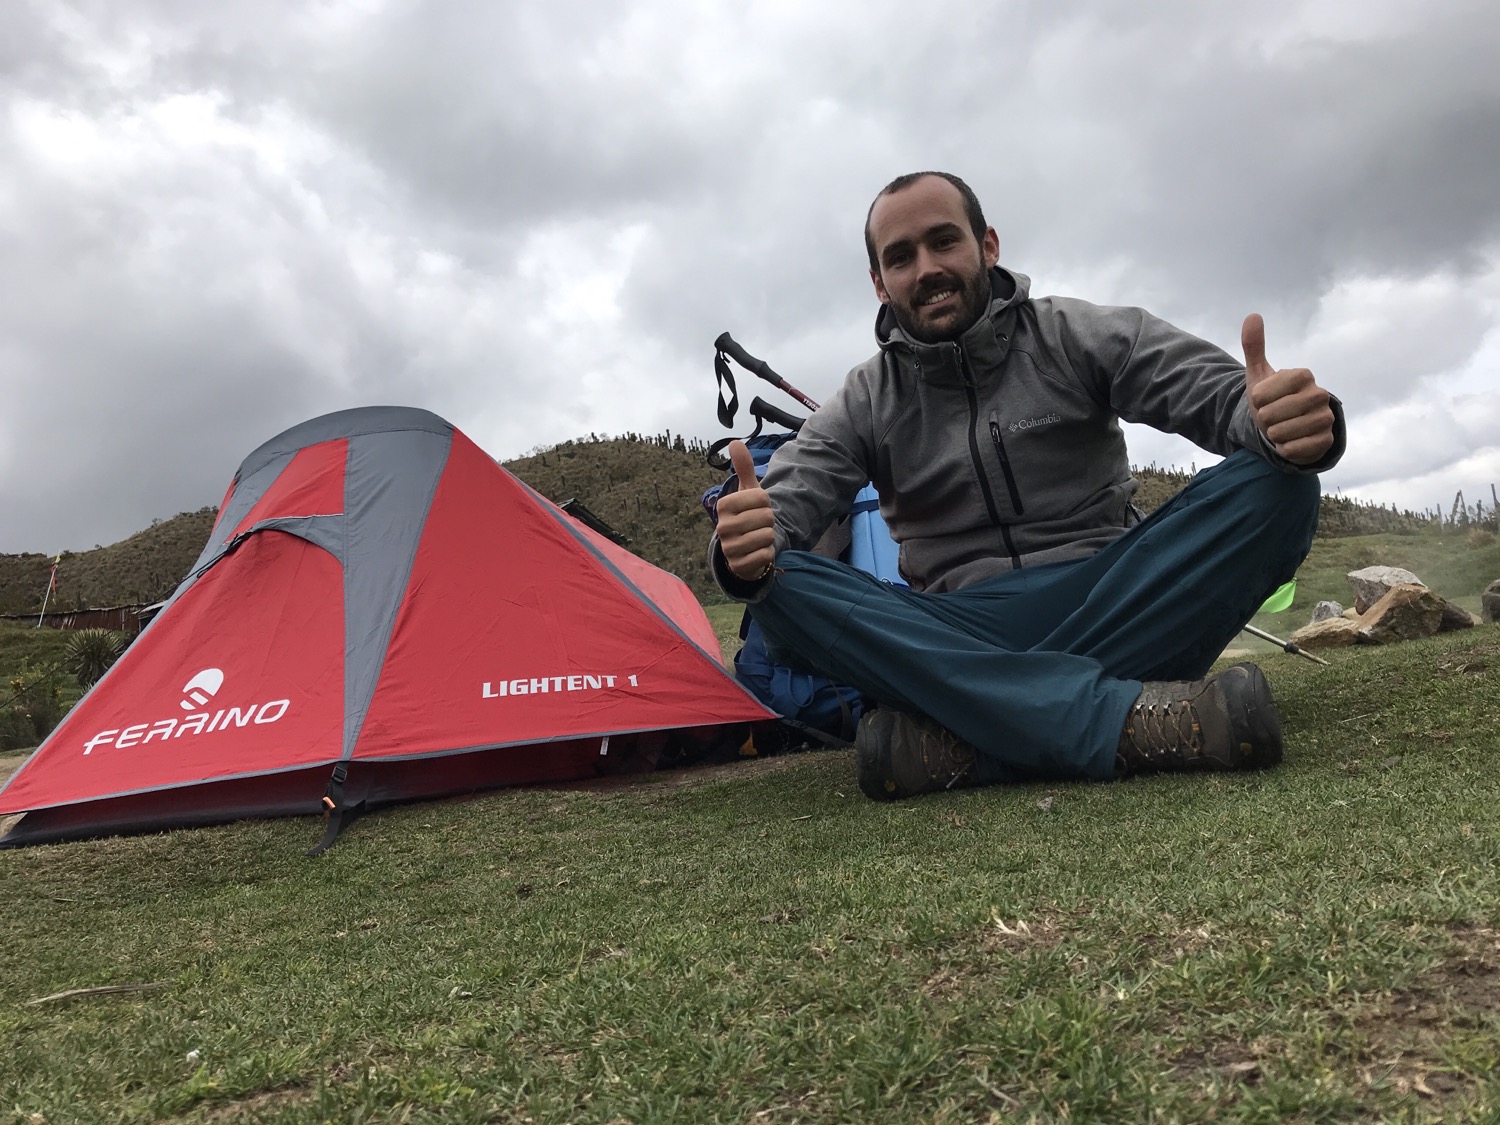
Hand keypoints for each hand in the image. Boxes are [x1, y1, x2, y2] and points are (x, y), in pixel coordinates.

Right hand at [716, 440, 776, 580]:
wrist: (742, 551)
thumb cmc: (747, 516)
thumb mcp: (747, 492)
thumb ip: (743, 468)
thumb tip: (734, 442)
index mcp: (724, 505)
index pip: (762, 498)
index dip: (766, 504)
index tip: (756, 509)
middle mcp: (722, 526)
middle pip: (767, 517)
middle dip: (768, 521)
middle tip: (758, 525)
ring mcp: (729, 547)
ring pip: (767, 536)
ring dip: (768, 538)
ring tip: (757, 538)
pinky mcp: (738, 565)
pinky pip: (766, 555)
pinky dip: (767, 554)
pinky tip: (757, 552)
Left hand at [1241, 313, 1335, 465]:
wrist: (1289, 427)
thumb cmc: (1272, 400)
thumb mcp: (1259, 374)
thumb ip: (1254, 346)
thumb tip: (1252, 315)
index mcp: (1303, 375)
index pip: (1261, 394)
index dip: (1256, 400)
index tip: (1264, 399)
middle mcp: (1319, 394)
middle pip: (1271, 414)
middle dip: (1264, 419)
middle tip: (1273, 416)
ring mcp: (1326, 418)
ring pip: (1281, 433)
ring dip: (1274, 434)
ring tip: (1282, 428)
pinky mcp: (1327, 441)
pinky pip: (1293, 450)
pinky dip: (1285, 449)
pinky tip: (1291, 441)